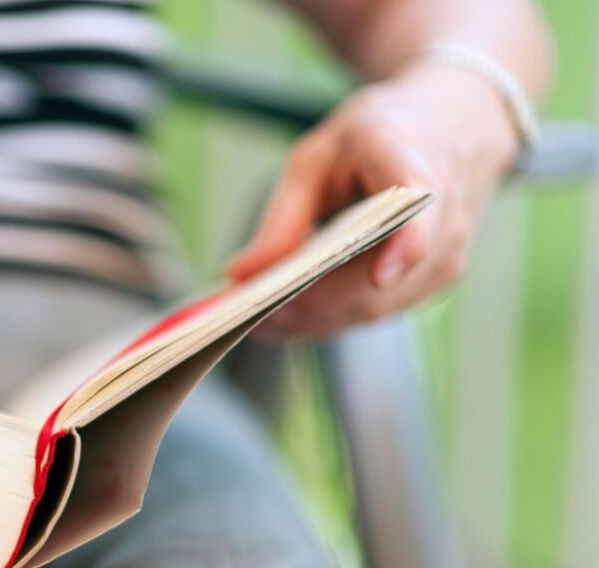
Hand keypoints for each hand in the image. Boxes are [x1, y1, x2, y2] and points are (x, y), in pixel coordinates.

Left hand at [226, 63, 520, 338]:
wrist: (450, 125)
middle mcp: (443, 213)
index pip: (421, 205)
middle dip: (306, 304)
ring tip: (254, 318)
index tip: (379, 275)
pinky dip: (328, 318)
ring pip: (372, 308)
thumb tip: (240, 276)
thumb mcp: (315, 157)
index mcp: (411, 158)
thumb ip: (282, 217)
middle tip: (245, 314)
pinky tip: (288, 315)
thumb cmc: (373, 137)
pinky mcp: (437, 279)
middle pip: (372, 280)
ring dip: (310, 321)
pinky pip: (378, 311)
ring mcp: (448, 253)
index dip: (407, 244)